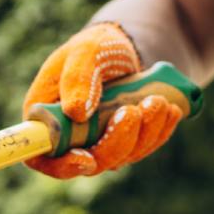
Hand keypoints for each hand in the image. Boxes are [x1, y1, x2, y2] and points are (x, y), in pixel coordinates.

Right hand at [23, 22, 183, 178]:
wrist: (121, 47)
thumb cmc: (94, 47)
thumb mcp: (84, 52)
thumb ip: (77, 78)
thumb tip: (78, 113)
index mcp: (46, 121)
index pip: (43, 158)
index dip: (63, 166)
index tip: (86, 158)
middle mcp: (69, 140)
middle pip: (91, 163)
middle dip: (117, 142)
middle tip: (133, 110)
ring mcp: (98, 144)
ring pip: (121, 157)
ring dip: (144, 133)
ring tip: (157, 100)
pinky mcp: (124, 142)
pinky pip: (142, 148)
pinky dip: (158, 132)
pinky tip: (170, 110)